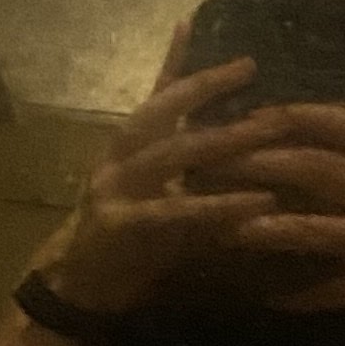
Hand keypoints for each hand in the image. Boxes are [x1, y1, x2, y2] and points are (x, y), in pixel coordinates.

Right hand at [37, 51, 278, 320]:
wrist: (78, 287)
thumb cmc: (125, 228)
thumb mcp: (151, 183)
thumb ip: (181, 150)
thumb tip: (224, 118)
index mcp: (125, 143)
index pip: (160, 95)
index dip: (195, 70)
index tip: (243, 59)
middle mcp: (117, 159)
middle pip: (162, 111)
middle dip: (208, 88)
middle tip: (254, 71)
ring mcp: (114, 190)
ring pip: (171, 153)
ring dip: (222, 139)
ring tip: (267, 129)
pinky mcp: (122, 225)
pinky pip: (176, 210)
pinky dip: (218, 205)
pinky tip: (257, 202)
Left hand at [226, 107, 344, 345]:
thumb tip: (308, 140)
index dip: (307, 115)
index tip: (260, 111)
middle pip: (328, 169)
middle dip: (272, 163)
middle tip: (224, 162)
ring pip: (326, 230)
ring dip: (277, 228)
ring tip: (234, 229)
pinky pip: (337, 292)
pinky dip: (304, 297)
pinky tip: (272, 299)